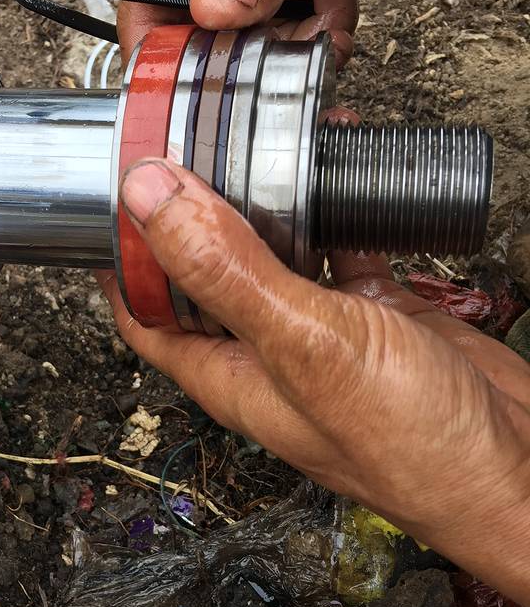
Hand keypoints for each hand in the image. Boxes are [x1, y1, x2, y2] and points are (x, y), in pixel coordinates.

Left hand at [99, 158, 529, 606]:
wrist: (512, 467)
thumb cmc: (411, 447)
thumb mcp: (305, 345)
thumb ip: (227, 272)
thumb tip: (150, 201)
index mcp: (226, 371)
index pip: (144, 309)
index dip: (122, 253)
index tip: (116, 187)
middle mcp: (264, 351)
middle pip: (205, 270)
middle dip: (193, 209)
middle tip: (190, 140)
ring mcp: (320, 330)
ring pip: (275, 251)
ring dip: (267, 199)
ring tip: (262, 138)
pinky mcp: (373, 314)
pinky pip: (340, 248)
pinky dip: (337, 209)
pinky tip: (339, 168)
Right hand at [119, 0, 527, 57]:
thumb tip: (215, 10)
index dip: (157, 42)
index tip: (180, 80)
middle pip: (193, 28)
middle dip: (232, 52)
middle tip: (265, 57)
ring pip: (246, 42)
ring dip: (283, 48)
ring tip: (317, 23)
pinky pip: (293, 39)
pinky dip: (319, 37)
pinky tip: (339, 2)